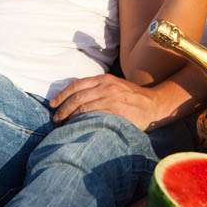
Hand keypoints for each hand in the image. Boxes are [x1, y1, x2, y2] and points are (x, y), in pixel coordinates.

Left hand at [48, 73, 162, 130]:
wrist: (154, 104)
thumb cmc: (132, 98)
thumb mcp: (115, 86)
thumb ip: (98, 89)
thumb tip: (75, 99)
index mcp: (104, 79)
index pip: (77, 85)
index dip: (62, 95)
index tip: (52, 104)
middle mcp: (107, 86)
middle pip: (77, 97)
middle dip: (62, 108)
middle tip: (55, 119)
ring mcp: (112, 98)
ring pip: (83, 107)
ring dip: (69, 117)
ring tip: (63, 125)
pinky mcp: (117, 111)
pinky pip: (94, 115)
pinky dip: (82, 121)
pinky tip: (78, 127)